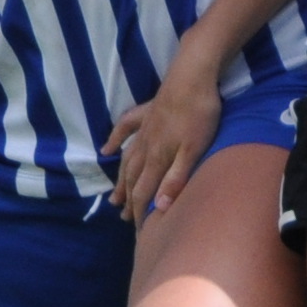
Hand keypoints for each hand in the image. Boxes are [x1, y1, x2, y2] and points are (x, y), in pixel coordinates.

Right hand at [105, 61, 223, 220]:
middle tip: (125, 218)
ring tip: (114, 197)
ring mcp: (144, 129)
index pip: (145, 192)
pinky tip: (107, 148)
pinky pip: (125, 129)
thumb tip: (158, 207)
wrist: (193, 75)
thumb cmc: (200, 114)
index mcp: (157, 158)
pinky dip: (115, 139)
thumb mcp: (193, 150)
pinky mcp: (147, 113)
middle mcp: (145, 146)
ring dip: (121, 180)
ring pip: (127, 160)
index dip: (141, 212)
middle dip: (130, 200)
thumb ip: (176, 178)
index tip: (139, 231)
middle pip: (133, 179)